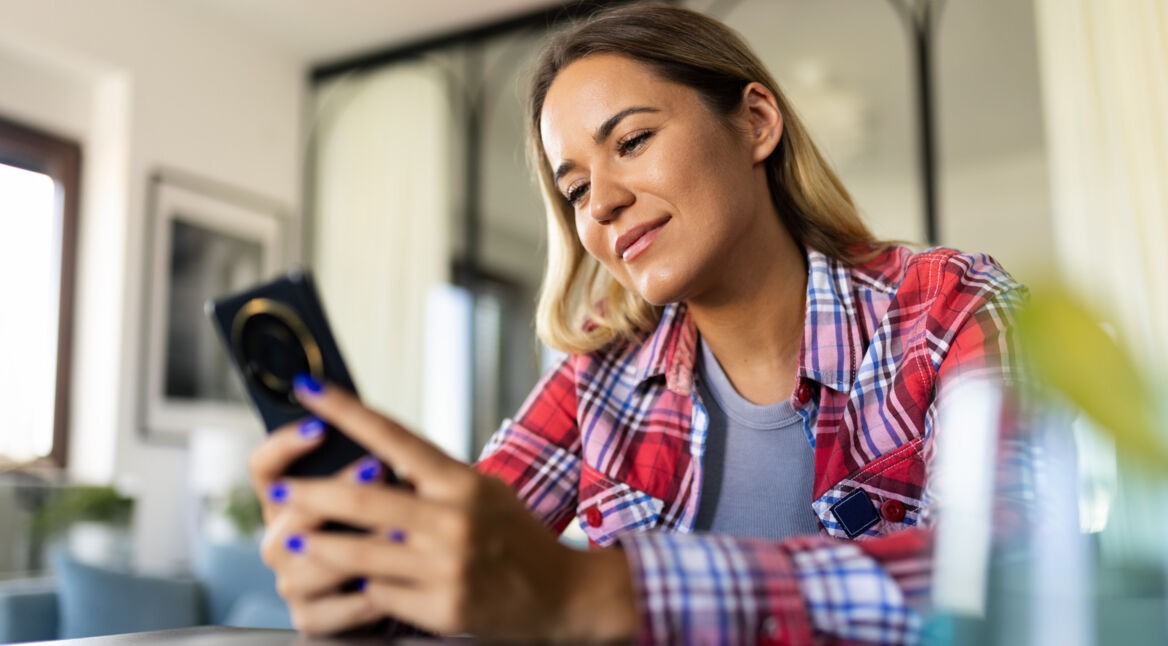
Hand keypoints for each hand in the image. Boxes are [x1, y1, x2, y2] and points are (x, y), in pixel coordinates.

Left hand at [248, 378, 637, 640]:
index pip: (393, 437)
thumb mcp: (483, 492)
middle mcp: (453, 519)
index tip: (308, 390)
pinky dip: (364, 585)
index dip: (345, 411)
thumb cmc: (516, 537)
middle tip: (278, 489)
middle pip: (361, 499)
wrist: (562, 595)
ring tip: (293, 539)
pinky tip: (353, 583)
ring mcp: (447, 566)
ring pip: (359, 551)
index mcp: (461, 482)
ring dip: (318, 544)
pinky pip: (382, 593)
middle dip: (309, 493)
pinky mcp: (443, 607)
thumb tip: (376, 460)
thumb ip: (434, 479)